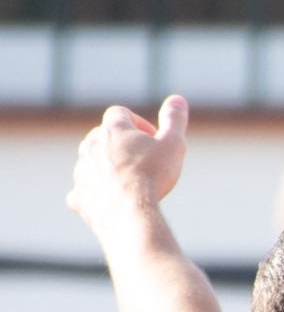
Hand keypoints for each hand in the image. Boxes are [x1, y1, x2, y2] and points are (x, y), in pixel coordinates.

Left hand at [67, 96, 189, 231]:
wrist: (128, 213)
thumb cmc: (152, 176)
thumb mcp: (173, 144)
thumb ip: (174, 120)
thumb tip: (178, 99)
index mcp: (113, 130)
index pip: (119, 113)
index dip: (137, 122)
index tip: (153, 138)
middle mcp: (90, 146)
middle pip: (101, 136)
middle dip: (120, 144)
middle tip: (143, 160)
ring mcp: (81, 171)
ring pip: (90, 162)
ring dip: (106, 167)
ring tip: (130, 182)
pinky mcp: (78, 196)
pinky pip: (80, 191)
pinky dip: (92, 192)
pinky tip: (106, 199)